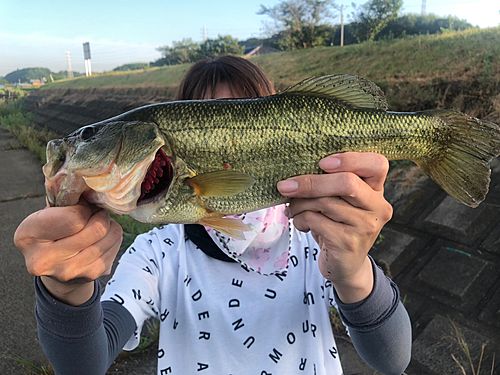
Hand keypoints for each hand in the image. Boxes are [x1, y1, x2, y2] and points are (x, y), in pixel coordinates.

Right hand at [13, 201, 122, 305]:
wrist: (55, 266)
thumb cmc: (53, 229)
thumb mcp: (49, 210)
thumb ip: (66, 197)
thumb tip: (93, 185)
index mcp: (28, 236)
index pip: (74, 218)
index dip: (84, 208)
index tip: (81, 207)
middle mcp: (44, 260)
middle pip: (97, 228)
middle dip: (100, 215)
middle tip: (95, 212)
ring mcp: (69, 272)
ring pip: (110, 236)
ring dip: (109, 225)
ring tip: (97, 223)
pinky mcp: (90, 275)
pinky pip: (115, 245)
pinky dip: (113, 236)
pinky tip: (101, 237)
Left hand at [277, 152, 392, 302]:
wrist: (345, 265)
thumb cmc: (337, 224)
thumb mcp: (339, 201)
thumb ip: (330, 183)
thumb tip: (295, 172)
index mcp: (377, 189)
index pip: (377, 164)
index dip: (350, 159)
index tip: (322, 163)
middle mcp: (378, 206)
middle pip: (347, 183)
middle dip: (310, 182)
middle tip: (285, 186)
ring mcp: (366, 226)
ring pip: (325, 202)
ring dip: (300, 204)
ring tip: (292, 209)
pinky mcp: (348, 243)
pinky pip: (316, 221)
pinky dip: (301, 219)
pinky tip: (301, 224)